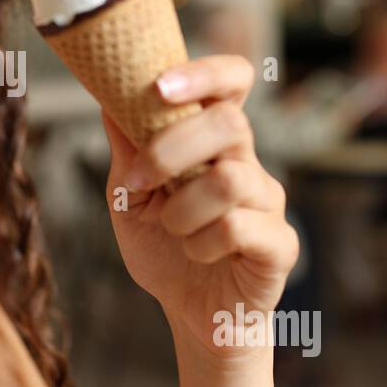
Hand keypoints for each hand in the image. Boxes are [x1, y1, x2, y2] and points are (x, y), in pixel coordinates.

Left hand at [99, 55, 299, 362]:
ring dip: (182, 209)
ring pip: (228, 179)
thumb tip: (107, 93)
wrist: (189, 312)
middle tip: (141, 183)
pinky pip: (238, 227)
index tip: (159, 86)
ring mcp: (268, 202)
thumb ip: (126, 147)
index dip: (204, 73)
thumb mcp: (129, 196)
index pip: (232, 81)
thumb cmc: (164, 247)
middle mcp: (247, 162)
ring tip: (172, 229)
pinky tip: (196, 253)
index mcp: (214, 141)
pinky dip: (201, 242)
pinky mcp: (278, 244)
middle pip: (230, 123)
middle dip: (171, 149)